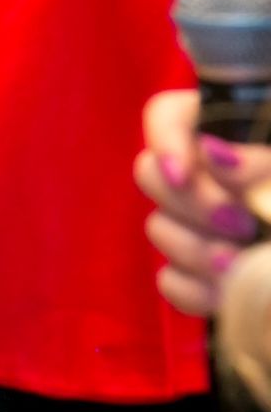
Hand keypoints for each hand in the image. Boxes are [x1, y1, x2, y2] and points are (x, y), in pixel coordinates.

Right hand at [134, 89, 270, 314]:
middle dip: (189, 205)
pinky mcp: (203, 274)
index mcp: (233, 134)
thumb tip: (217, 155)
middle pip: (152, 173)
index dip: (164, 141)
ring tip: (237, 267)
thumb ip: (267, 160)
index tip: (185, 173)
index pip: (166, 116)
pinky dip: (191, 290)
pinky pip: (169, 279)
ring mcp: (202, 226)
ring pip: (159, 228)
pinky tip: (222, 295)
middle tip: (238, 225)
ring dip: (192, 249)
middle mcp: (210, 176)